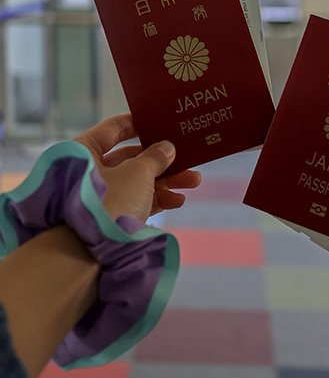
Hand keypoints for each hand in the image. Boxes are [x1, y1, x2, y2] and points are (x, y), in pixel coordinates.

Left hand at [74, 114, 200, 222]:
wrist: (87, 255)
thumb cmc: (109, 203)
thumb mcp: (138, 173)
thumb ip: (155, 156)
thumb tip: (167, 147)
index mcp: (85, 151)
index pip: (113, 129)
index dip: (138, 123)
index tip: (161, 121)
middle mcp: (90, 171)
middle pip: (131, 157)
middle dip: (163, 159)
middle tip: (187, 156)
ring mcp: (100, 196)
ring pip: (139, 181)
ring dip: (167, 180)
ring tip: (194, 180)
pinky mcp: (110, 218)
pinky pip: (138, 202)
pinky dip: (158, 199)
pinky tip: (178, 200)